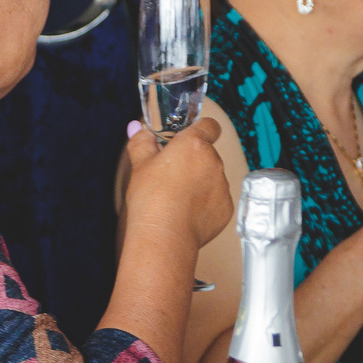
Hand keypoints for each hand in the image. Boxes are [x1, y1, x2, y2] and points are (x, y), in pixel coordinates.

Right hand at [120, 117, 233, 249]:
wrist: (164, 236)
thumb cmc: (151, 199)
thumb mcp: (139, 165)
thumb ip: (142, 142)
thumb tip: (137, 128)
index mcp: (194, 145)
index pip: (208, 125)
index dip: (199, 130)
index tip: (186, 138)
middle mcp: (214, 162)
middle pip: (207, 154)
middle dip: (192, 162)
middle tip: (170, 175)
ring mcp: (222, 186)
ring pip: (212, 178)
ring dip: (198, 183)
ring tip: (175, 198)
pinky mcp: (225, 208)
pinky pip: (216, 200)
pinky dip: (204, 204)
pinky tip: (184, 213)